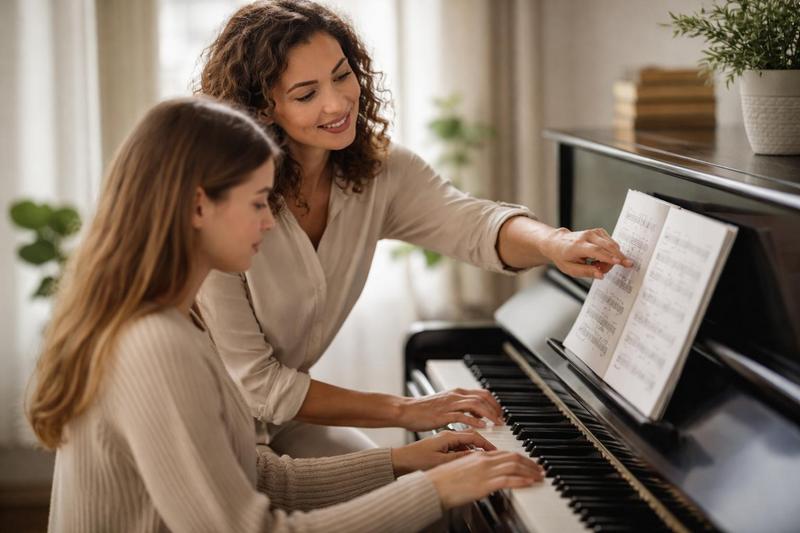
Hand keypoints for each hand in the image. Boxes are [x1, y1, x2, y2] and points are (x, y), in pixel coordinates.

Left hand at [391, 430, 495, 475]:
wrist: (399, 459)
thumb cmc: (415, 459)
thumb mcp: (438, 461)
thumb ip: (458, 457)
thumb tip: (476, 455)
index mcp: (447, 436)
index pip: (473, 435)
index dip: (485, 443)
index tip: (494, 450)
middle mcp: (447, 434)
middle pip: (472, 429)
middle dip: (485, 433)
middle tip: (496, 438)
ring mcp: (444, 437)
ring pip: (466, 433)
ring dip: (478, 437)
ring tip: (488, 445)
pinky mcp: (441, 442)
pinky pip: (460, 438)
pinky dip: (469, 442)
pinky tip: (472, 449)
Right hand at [398, 388, 502, 430]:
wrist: (406, 410)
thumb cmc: (424, 410)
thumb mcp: (447, 405)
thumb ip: (462, 408)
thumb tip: (477, 415)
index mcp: (457, 392)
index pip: (482, 393)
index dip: (494, 403)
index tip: (500, 414)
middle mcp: (455, 396)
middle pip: (483, 397)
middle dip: (495, 408)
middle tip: (502, 420)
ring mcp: (449, 404)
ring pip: (476, 405)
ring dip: (489, 414)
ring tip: (497, 424)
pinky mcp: (443, 414)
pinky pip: (463, 416)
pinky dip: (474, 421)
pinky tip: (482, 427)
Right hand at [425, 450, 544, 509]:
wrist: (433, 486)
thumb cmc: (442, 480)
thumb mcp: (460, 468)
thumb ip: (474, 467)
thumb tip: (484, 473)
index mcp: (477, 455)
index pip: (504, 452)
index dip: (519, 456)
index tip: (528, 461)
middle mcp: (483, 460)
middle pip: (513, 456)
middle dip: (529, 462)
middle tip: (539, 468)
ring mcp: (485, 471)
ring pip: (514, 465)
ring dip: (530, 470)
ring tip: (539, 475)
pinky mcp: (485, 483)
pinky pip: (508, 479)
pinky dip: (522, 480)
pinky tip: (530, 482)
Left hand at [542, 227, 632, 279]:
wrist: (557, 242)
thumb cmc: (563, 256)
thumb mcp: (570, 269)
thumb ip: (586, 272)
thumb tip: (601, 275)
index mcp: (577, 246)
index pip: (596, 251)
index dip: (608, 257)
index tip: (619, 262)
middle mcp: (586, 236)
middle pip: (607, 246)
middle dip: (618, 257)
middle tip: (624, 266)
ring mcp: (593, 232)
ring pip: (611, 245)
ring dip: (611, 257)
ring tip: (598, 265)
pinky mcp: (599, 232)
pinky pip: (611, 243)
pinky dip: (610, 252)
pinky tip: (600, 258)